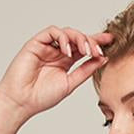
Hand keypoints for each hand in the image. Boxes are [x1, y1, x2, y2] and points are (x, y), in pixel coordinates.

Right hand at [0, 24, 115, 121]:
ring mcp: (47, 46)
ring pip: (68, 32)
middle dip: (91, 41)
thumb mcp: (70, 83)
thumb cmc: (42, 97)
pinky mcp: (37, 42)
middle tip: (100, 50)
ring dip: (80, 39)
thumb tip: (102, 59)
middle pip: (78, 38)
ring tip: (86, 51)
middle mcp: (57, 52)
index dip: (97, 42)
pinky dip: (63, 38)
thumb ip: (85, 71)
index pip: (84, 48)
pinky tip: (68, 51)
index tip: (111, 41)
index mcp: (66, 62)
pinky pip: (53, 32)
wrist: (22, 101)